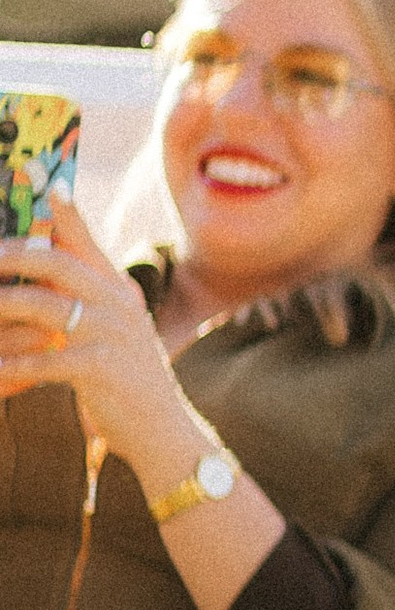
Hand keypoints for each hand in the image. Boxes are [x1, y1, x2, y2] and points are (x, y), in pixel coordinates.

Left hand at [0, 193, 203, 485]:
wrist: (163, 429)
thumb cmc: (127, 378)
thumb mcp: (115, 329)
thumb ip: (89, 295)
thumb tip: (50, 262)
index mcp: (120, 291)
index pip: (85, 243)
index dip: (63, 213)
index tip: (40, 179)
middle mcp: (119, 305)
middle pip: (58, 266)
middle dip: (12, 256)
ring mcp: (113, 336)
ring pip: (45, 307)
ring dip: (2, 308)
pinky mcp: (102, 370)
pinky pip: (47, 359)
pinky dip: (15, 364)